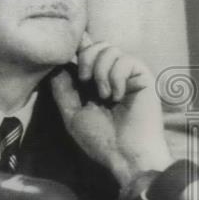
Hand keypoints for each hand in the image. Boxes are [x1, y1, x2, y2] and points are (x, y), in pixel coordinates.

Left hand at [50, 32, 171, 187]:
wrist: (125, 155)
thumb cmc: (100, 139)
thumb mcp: (72, 113)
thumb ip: (62, 89)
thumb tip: (55, 66)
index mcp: (93, 82)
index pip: (85, 52)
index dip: (76, 47)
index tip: (68, 54)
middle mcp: (111, 74)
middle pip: (96, 44)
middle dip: (85, 58)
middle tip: (84, 81)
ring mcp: (127, 75)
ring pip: (110, 49)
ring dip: (101, 70)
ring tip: (104, 95)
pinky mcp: (143, 77)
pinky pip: (127, 60)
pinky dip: (117, 77)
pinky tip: (117, 96)